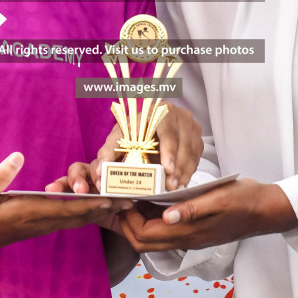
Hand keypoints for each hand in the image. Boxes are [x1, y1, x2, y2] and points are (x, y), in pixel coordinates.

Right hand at [0, 153, 129, 258]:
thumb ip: (0, 176)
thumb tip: (18, 156)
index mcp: (30, 212)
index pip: (68, 208)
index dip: (92, 203)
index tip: (114, 198)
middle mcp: (40, 221)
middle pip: (80, 216)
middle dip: (105, 209)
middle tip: (131, 201)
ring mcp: (40, 225)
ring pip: (76, 219)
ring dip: (98, 211)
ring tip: (121, 203)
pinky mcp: (37, 225)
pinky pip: (67, 220)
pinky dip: (84, 213)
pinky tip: (95, 208)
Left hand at [65, 104, 204, 192]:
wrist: (148, 126)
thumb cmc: (132, 132)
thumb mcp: (119, 137)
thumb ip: (108, 151)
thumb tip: (100, 169)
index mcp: (159, 110)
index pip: (168, 129)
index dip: (169, 149)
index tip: (167, 168)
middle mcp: (179, 115)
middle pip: (183, 142)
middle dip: (177, 166)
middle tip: (170, 184)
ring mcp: (191, 126)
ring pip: (192, 151)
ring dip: (184, 171)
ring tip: (175, 187)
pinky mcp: (197, 139)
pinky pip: (197, 157)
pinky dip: (189, 171)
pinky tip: (181, 182)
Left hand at [116, 178, 296, 252]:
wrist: (265, 210)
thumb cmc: (243, 200)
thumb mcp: (218, 198)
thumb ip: (191, 209)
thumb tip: (166, 217)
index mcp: (188, 232)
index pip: (144, 235)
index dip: (128, 219)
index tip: (123, 197)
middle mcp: (185, 240)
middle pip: (142, 243)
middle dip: (127, 224)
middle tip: (123, 199)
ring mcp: (189, 239)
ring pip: (152, 239)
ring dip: (137, 223)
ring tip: (134, 198)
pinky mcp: (193, 233)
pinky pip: (164, 233)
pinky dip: (151, 220)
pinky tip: (152, 201)